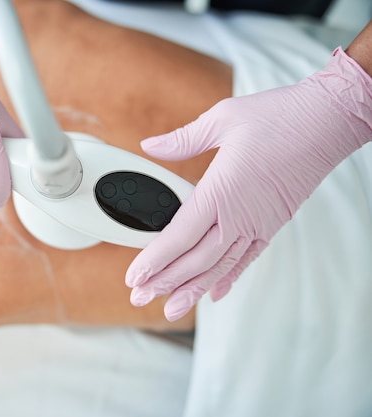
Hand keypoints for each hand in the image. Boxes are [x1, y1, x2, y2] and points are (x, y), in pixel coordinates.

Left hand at [126, 47, 371, 320]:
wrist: (328, 121)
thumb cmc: (278, 116)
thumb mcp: (222, 119)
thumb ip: (182, 139)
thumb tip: (150, 145)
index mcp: (221, 191)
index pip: (179, 236)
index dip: (154, 261)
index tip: (134, 277)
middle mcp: (239, 216)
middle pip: (195, 260)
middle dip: (164, 282)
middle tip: (139, 298)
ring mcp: (258, 224)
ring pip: (220, 267)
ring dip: (192, 290)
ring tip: (170, 308)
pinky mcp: (272, 225)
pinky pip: (247, 259)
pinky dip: (228, 278)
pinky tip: (214, 294)